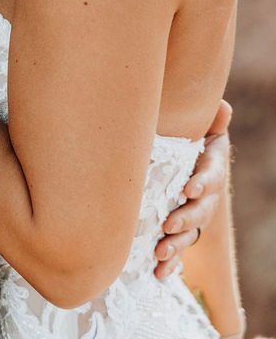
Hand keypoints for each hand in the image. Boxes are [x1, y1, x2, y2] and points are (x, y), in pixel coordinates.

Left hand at [154, 99, 230, 278]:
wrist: (183, 156)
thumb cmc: (189, 137)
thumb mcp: (199, 127)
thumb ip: (211, 120)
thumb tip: (223, 107)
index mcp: (210, 169)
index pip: (211, 177)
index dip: (202, 183)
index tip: (189, 188)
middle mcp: (206, 197)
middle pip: (201, 211)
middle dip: (186, 218)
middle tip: (168, 224)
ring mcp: (194, 216)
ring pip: (190, 234)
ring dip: (176, 245)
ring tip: (160, 252)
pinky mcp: (180, 230)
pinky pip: (179, 251)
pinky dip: (171, 264)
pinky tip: (158, 274)